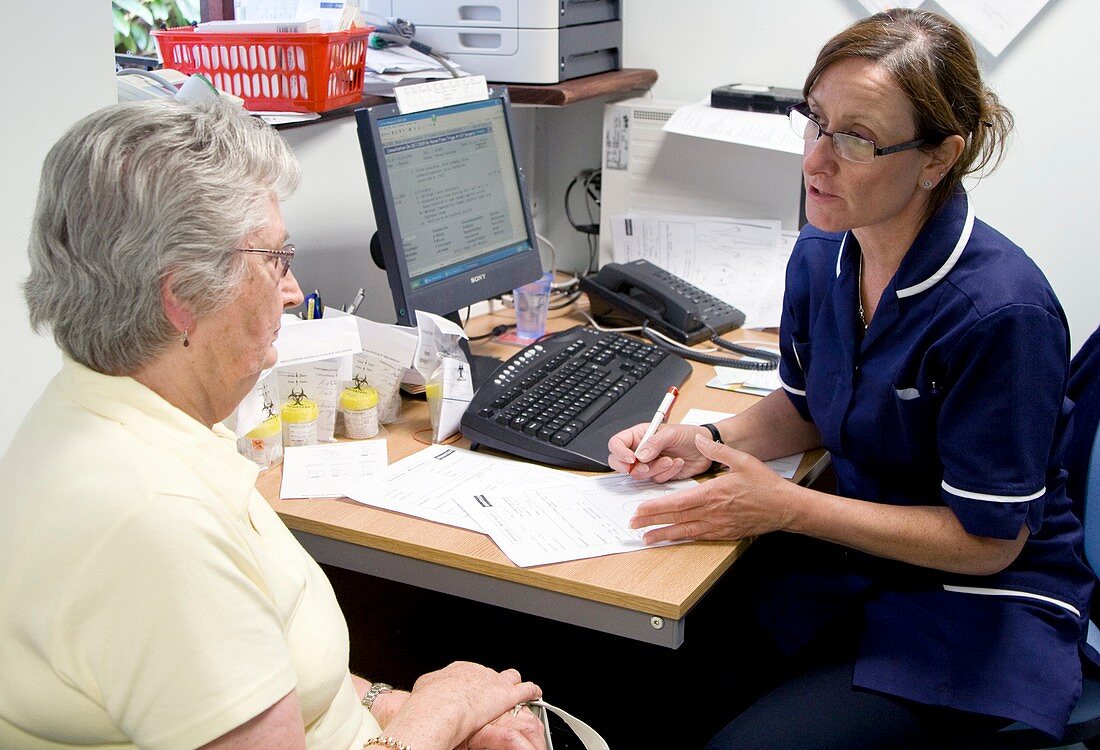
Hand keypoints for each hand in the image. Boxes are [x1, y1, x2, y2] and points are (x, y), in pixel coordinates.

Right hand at [384, 662, 540, 749]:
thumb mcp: (422, 689)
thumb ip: (429, 689)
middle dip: (491, 683)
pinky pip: (526, 689)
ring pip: (510, 676)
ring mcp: (493, 681)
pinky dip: (532, 691)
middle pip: (489, 674)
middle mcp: (477, 672)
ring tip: (516, 687)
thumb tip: (423, 694)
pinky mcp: (507, 695)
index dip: (471, 682)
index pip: (468, 672)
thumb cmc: (428, 702)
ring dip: (514, 683)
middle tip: (489, 695)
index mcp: (457, 669)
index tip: (470, 690)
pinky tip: (535, 693)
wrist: (439, 707)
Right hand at [607, 423, 712, 480]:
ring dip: (655, 469)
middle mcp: (640, 450)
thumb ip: (654, 442)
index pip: (617, 443)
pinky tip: (677, 464)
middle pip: (619, 462)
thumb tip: (640, 455)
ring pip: (638, 474)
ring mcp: (648, 463)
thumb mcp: (672, 433)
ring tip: (670, 460)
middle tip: (645, 467)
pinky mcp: (658, 474)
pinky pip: (654, 480)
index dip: (619, 452)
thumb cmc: (689, 435)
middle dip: (630, 468)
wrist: (706, 449)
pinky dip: (666, 474)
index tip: (631, 459)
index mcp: (639, 435)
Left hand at [629, 435, 795, 542]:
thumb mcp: (742, 460)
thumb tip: (700, 439)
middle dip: (652, 522)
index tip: (640, 510)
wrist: (785, 507)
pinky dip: (682, 538)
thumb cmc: (765, 484)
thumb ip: (718, 450)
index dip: (656, 508)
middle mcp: (712, 512)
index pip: (678, 502)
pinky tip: (671, 539)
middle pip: (676, 518)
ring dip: (663, 534)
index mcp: (713, 494)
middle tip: (633, 525)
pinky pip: (698, 537)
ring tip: (646, 538)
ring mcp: (718, 525)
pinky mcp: (724, 533)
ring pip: (684, 531)